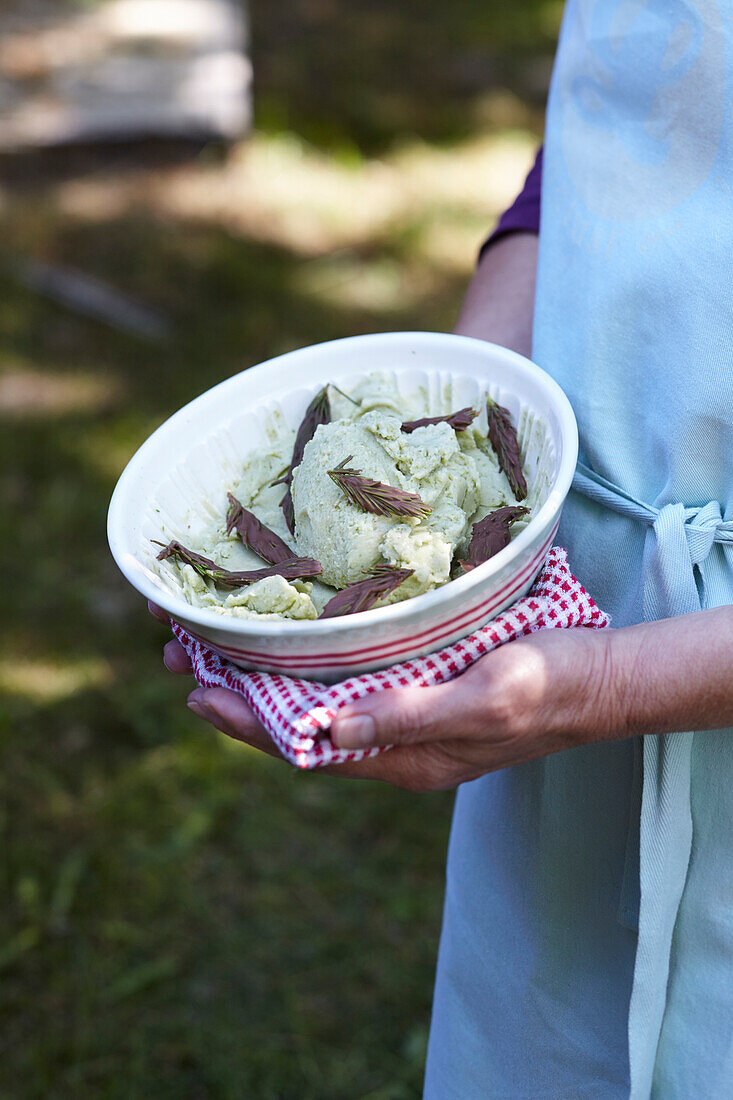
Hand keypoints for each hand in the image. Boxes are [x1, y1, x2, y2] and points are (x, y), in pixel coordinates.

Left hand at [150, 598, 617, 790]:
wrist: (604, 682)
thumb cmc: (553, 685)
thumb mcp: (487, 697)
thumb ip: (412, 714)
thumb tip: (330, 728)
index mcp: (405, 758)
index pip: (306, 747)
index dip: (248, 722)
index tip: (196, 692)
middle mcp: (396, 746)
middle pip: (300, 728)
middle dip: (239, 696)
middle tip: (183, 655)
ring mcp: (408, 721)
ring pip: (318, 708)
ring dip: (265, 679)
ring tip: (214, 648)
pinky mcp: (423, 694)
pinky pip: (348, 691)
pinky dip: (308, 669)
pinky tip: (290, 646)